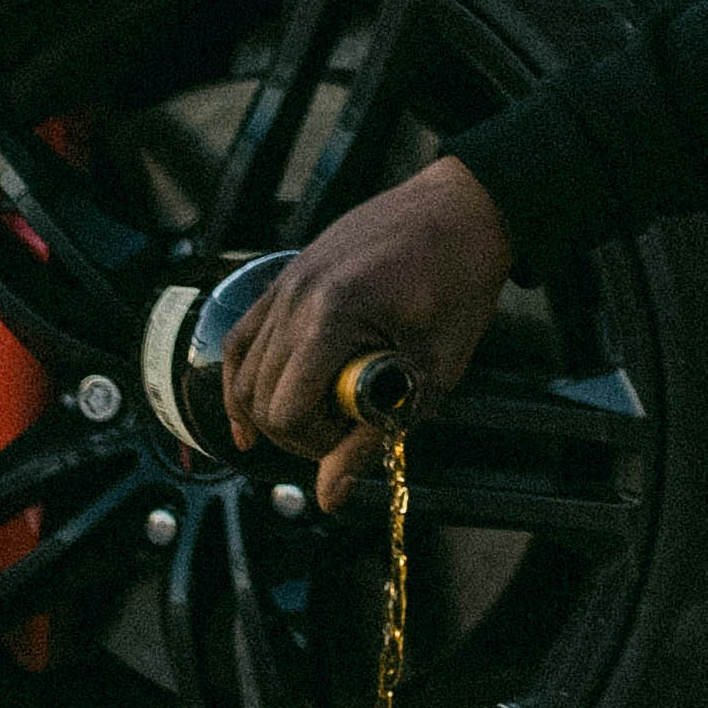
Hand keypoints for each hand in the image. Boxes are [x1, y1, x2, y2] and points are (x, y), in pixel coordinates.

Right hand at [218, 154, 516, 511]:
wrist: (464, 210)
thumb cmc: (459, 285)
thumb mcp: (430, 371)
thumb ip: (373, 435)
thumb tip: (328, 496)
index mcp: (332, 316)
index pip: (286, 412)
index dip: (316, 443)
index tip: (355, 436)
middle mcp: (295, 296)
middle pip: (258, 398)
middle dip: (295, 431)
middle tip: (343, 431)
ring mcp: (285, 281)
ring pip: (243, 371)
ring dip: (272, 408)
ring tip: (317, 416)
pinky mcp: (286, 275)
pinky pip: (244, 336)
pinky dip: (244, 377)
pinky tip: (249, 412)